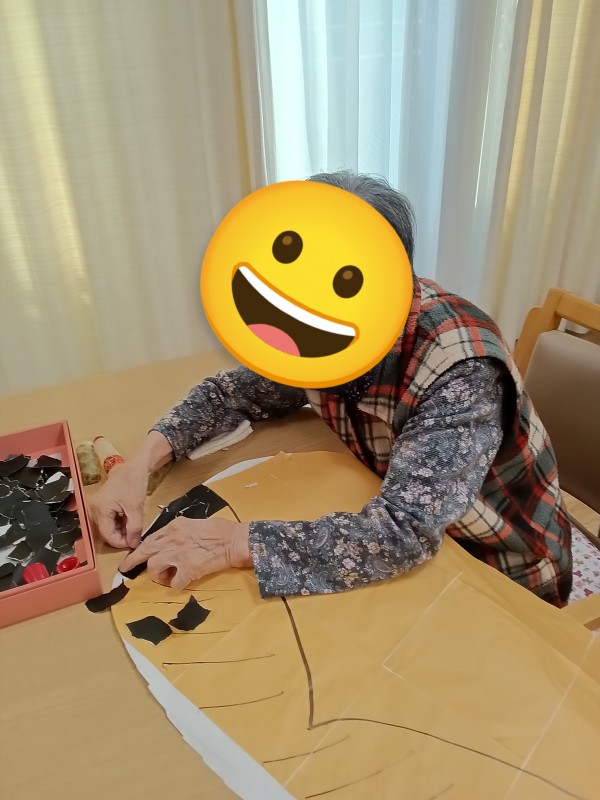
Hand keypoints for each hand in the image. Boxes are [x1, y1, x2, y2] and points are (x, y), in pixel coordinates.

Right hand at [90, 462, 148, 548]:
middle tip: (135, 535)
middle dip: (121, 536)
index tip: (133, 543)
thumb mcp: (136, 509)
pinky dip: (119, 522)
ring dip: (121, 529)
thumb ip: (134, 529)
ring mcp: (97, 507)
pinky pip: (109, 519)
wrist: (134, 467)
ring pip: (108, 526)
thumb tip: (133, 545)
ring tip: (134, 526)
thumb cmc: (134, 484)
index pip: (107, 535)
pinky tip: (129, 520)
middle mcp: (95, 509)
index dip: (120, 542)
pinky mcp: (102, 505)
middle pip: (106, 531)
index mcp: (101, 510)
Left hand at [118, 517, 251, 588]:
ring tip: (168, 576)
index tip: (134, 555)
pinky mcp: (188, 570)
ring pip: (154, 568)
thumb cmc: (220, 529)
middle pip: (145, 552)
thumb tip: (170, 541)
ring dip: (159, 575)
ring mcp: (179, 555)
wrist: (234, 541)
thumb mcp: (194, 523)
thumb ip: (179, 532)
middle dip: (133, 561)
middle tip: (126, 569)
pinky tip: (183, 582)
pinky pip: (174, 583)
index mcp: (174, 527)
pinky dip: (177, 585)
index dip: (140, 549)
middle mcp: (172, 540)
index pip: (150, 538)